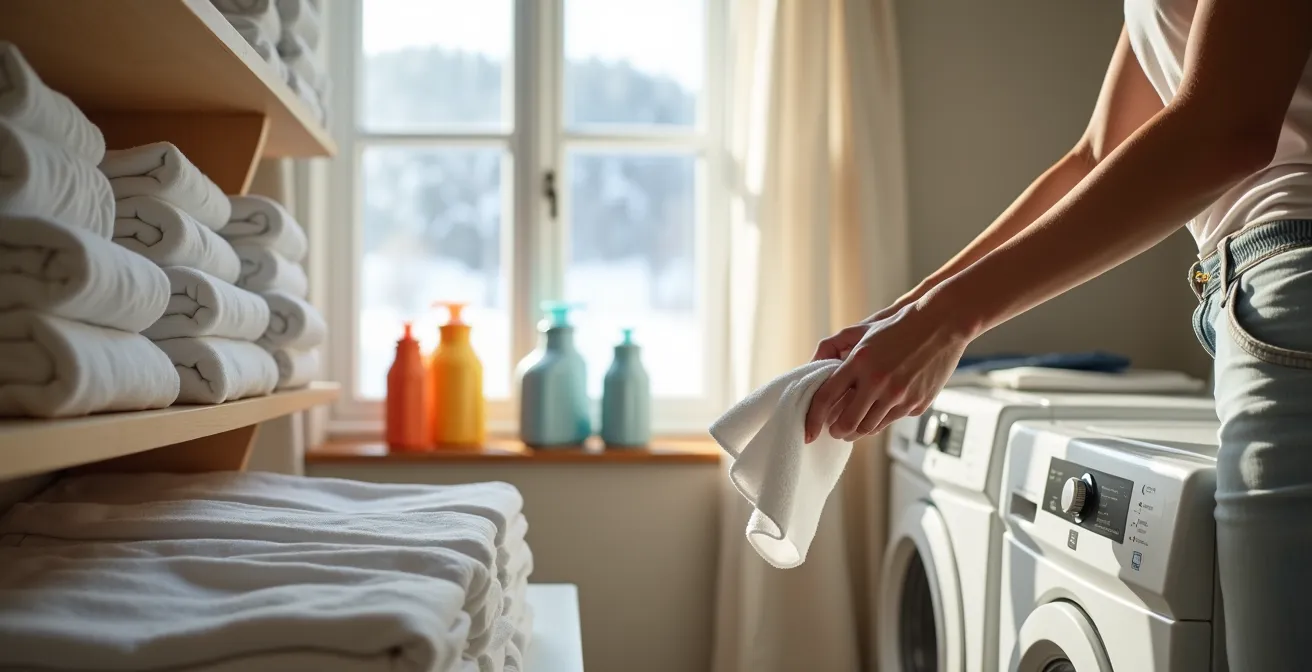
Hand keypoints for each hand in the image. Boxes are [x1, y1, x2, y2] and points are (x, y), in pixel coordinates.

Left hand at [804, 299, 970, 442]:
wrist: (943, 324)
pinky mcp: (917, 404)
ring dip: (857, 430)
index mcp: (860, 361)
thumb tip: (811, 366)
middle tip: (834, 429)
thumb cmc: (899, 326)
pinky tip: (879, 409)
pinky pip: (891, 421)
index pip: (826, 398)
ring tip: (854, 422)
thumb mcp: (862, 330)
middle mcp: (879, 381)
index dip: (813, 419)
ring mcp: (900, 396)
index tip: (809, 430)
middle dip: (836, 430)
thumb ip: (832, 346)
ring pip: (869, 428)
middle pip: (847, 423)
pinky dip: (881, 420)